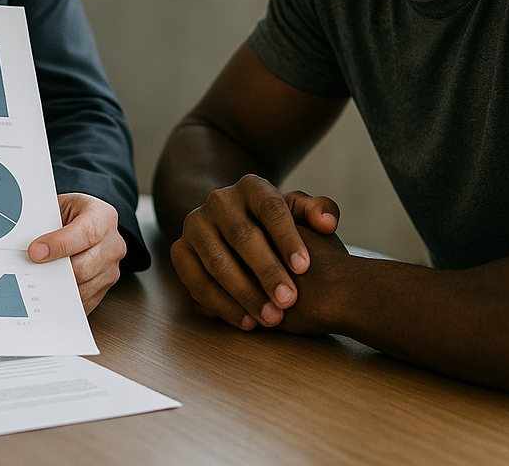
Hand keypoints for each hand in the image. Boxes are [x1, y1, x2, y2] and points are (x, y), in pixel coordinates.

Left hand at [28, 192, 126, 313]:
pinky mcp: (106, 286)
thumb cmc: (70, 214)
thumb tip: (31, 248)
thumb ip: (46, 224)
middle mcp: (112, 243)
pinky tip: (53, 285)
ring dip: (58, 285)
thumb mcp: (58, 207)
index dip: (59, 245)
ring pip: (82, 287)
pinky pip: (84, 300)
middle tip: (32, 269)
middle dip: (54, 270)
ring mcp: (111, 267)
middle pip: (84, 267)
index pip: (86, 233)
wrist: (84, 221)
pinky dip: (65, 296)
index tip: (35, 252)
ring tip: (42, 276)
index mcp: (102, 216)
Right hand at [170, 175, 338, 329]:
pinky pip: (196, 281)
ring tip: (271, 318)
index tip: (304, 267)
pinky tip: (246, 321)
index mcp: (251, 186)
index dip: (287, 238)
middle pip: (243, 236)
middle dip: (267, 272)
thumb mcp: (296, 211)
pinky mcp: (180, 250)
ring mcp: (195, 224)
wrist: (228, 224)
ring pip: (218, 261)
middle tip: (289, 301)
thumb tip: (327, 224)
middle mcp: (219, 201)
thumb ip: (318, 212)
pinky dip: (221, 304)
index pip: (270, 208)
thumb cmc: (272, 224)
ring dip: (244, 293)